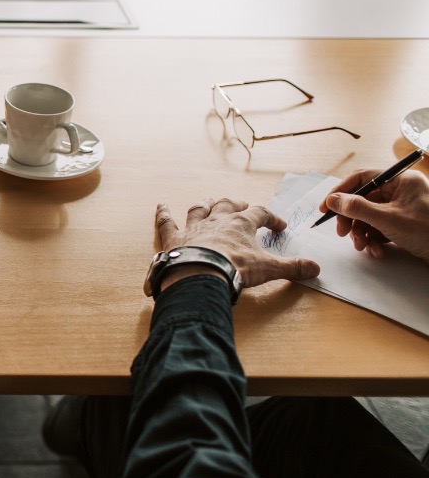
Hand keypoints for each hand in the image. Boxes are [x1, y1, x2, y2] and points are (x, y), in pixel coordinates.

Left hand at [155, 198, 319, 289]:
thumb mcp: (269, 269)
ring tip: (210, 202)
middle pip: (228, 205)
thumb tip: (316, 270)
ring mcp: (193, 227)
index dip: (271, 219)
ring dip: (206, 205)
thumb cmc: (235, 269)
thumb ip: (293, 268)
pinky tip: (160, 205)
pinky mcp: (174, 238)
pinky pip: (167, 222)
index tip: (279, 226)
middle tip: (243, 206)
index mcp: (241, 223)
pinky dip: (163, 214)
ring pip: (200, 209)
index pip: (261, 214)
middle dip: (237, 205)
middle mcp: (216, 220)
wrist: (200, 276)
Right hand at [319, 169, 428, 262]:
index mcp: (401, 180)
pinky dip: (374, 240)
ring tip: (363, 246)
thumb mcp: (388, 219)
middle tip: (342, 233)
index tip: (326, 207)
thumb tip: (332, 200)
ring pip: (369, 216)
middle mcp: (401, 191)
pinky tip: (377, 251)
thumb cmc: (428, 231)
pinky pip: (380, 227)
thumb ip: (357, 208)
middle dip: (351, 219)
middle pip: (363, 200)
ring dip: (362, 233)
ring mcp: (403, 208)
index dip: (340, 192)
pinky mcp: (404, 224)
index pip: (362, 178)